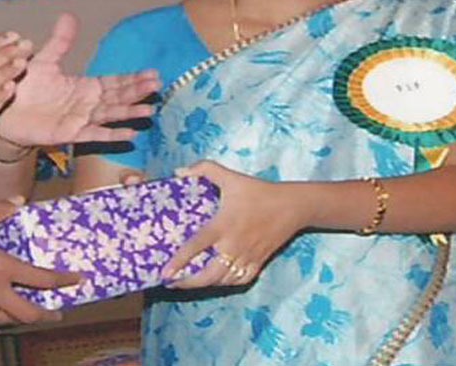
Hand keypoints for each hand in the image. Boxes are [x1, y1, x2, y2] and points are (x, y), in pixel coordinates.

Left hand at [0, 13, 158, 148]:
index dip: (133, 78)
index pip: (114, 82)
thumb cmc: (25, 87)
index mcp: (84, 86)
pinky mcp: (70, 134)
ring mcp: (80, 119)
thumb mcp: (45, 60)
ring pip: (110, 115)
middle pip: (117, 97)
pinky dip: (111, 135)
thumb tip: (69, 15)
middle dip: (137, 92)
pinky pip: (94, 134)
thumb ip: (60, 42)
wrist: (5, 110)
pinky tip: (129, 134)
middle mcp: (86, 104)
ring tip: (149, 111)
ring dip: (130, 113)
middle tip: (157, 85)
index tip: (153, 74)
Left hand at [161, 161, 304, 289]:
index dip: (178, 261)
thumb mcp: (231, 177)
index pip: (196, 246)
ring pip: (222, 281)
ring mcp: (246, 257)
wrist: (292, 206)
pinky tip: (216, 280)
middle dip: (187, 283)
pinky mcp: (258, 263)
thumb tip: (179, 171)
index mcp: (223, 226)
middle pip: (207, 274)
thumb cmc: (259, 191)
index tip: (164, 273)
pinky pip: (239, 281)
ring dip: (203, 285)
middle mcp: (233, 246)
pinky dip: (226, 284)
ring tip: (188, 282)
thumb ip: (204, 169)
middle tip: (171, 282)